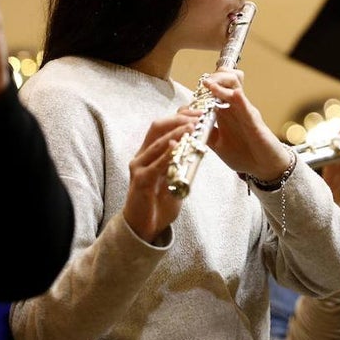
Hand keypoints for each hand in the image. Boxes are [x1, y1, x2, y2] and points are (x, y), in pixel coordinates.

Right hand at [122, 110, 198, 242]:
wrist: (145, 226)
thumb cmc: (160, 202)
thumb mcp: (175, 177)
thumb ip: (183, 162)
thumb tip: (200, 145)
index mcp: (149, 152)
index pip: (162, 126)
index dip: (180, 116)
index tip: (200, 113)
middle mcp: (141, 156)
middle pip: (157, 127)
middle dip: (179, 119)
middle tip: (199, 117)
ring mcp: (139, 167)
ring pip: (156, 143)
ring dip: (176, 133)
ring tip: (192, 126)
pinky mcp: (140, 181)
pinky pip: (155, 164)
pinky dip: (167, 154)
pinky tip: (178, 146)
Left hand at [199, 69, 291, 179]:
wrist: (264, 167)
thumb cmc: (244, 155)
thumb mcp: (218, 145)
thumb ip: (204, 134)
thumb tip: (184, 130)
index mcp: (225, 113)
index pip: (215, 91)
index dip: (203, 88)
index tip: (193, 94)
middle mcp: (235, 108)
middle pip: (226, 82)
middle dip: (214, 78)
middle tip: (203, 83)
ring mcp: (245, 112)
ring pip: (235, 88)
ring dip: (222, 83)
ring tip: (210, 84)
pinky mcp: (254, 122)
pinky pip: (246, 107)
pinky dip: (240, 99)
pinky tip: (234, 94)